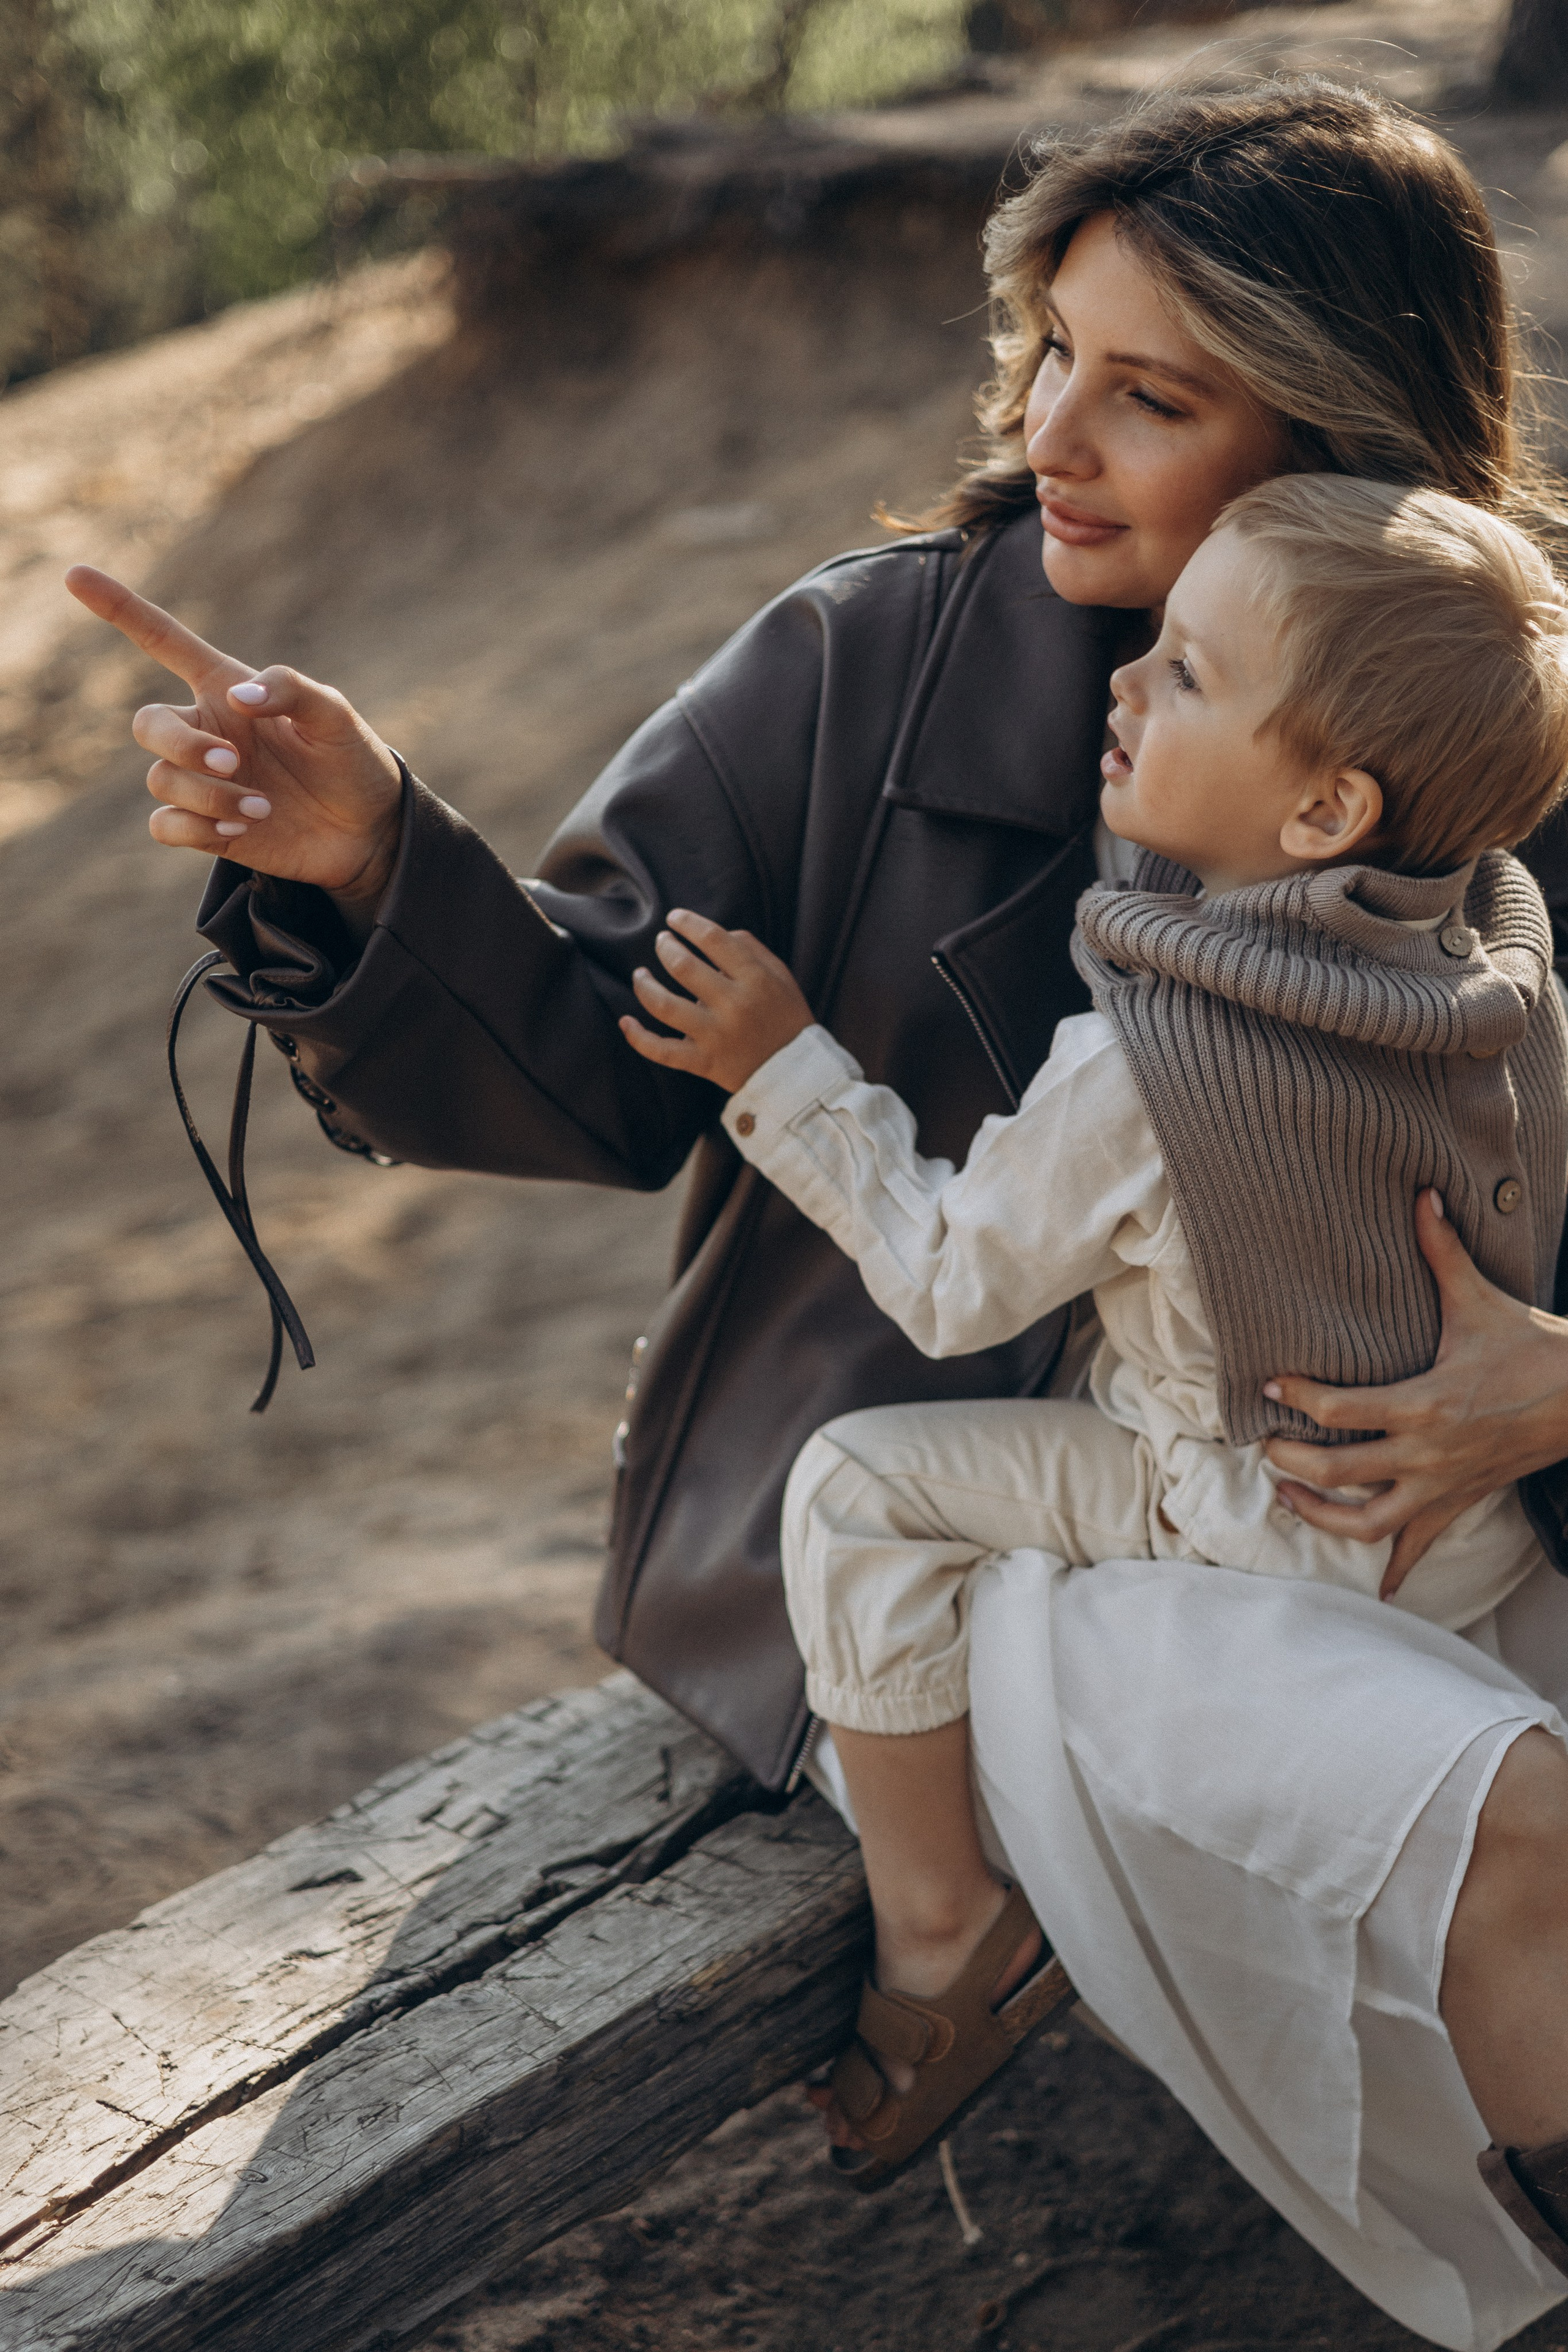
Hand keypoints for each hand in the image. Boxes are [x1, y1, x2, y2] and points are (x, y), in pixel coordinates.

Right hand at [65, 565, 402, 924]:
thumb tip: (239, 696)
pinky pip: (164, 826)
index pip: (162, 642)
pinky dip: (195, 829)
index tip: (76, 576)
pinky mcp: (206, 828)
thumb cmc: (352, 762)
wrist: (369, 831)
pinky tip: (239, 831)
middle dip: (181, 746)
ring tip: (261, 809)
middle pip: (147, 726)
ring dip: (206, 796)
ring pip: (160, 780)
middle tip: (233, 762)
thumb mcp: (337, 716)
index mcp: (227, 689)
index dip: (120, 608)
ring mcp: (202, 781)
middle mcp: (206, 731)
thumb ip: (291, 690)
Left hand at [619, 909, 813, 1092]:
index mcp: (756, 980)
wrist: (796, 1072)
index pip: (713, 939)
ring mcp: (716, 1036)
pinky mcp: (703, 1062)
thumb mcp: (780, 976)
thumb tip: (709, 933)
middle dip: (665, 947)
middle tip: (662, 941)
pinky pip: (661, 1050)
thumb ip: (749, 948)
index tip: (675, 918)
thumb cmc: (785, 1016)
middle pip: (683, 966)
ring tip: (640, 974)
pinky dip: (638, 1037)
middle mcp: (734, 1006)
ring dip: (644, 984)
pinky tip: (626, 1020)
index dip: (688, 923)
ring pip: (664, 1005)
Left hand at [1265, 1189, 1567, 1597]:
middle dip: (1291, 1463)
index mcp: (1422, 1403)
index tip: (1269, 1383)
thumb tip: (1421, 1193)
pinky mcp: (1461, 1502)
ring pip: (1367, 1522)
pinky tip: (1378, 1591)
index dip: (1297, 1395)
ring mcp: (1443, 1486)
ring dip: (1321, 1515)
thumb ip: (1441, 1249)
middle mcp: (1426, 1454)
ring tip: (1288, 1497)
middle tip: (1265, 1447)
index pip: (1338, 1410)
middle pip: (1337, 1473)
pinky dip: (1397, 1570)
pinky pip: (1421, 1547)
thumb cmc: (1530, 1347)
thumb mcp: (1479, 1300)